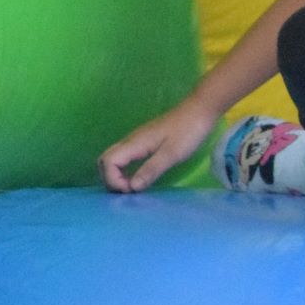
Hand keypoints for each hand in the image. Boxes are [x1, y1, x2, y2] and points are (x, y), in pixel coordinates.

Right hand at [99, 99, 219, 191]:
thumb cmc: (188, 132)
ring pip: (113, 158)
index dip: (114, 180)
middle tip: (127, 192)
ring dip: (116, 175)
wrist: (199, 111)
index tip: (131, 190)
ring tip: (132, 189)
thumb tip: (132, 188)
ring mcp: (135, 141)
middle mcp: (130, 141)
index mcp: (134, 143)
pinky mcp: (143, 142)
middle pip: (105, 160)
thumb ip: (151, 170)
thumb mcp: (171, 154)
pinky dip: (124, 170)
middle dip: (110, 179)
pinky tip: (137, 178)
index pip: (108, 162)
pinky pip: (124, 157)